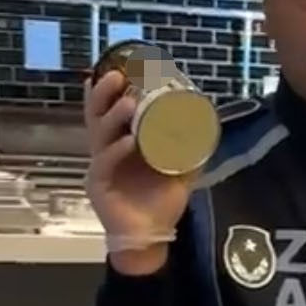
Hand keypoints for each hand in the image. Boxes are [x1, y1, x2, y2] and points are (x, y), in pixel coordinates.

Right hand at [84, 71, 195, 272]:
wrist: (151, 238)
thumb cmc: (160, 202)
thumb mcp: (180, 171)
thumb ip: (190, 149)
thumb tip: (208, 124)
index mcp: (121, 143)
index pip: (109, 110)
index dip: (110, 90)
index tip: (120, 66)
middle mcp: (107, 150)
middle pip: (97, 115)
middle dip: (103, 94)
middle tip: (116, 75)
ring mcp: (101, 167)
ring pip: (99, 136)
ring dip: (113, 118)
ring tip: (127, 104)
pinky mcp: (99, 186)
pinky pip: (106, 164)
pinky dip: (117, 151)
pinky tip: (129, 142)